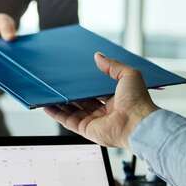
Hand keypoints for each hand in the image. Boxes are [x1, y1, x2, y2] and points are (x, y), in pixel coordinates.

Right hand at [44, 52, 158, 148]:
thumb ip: (112, 65)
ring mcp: (94, 121)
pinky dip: (56, 114)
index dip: (85, 85)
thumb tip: (98, 56)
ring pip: (72, 110)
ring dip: (60, 103)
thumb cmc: (138, 101)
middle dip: (71, 93)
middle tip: (59, 83)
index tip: (75, 77)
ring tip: (49, 93)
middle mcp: (105, 111)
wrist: (137, 124)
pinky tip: (47, 105)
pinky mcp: (86, 129)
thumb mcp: (128, 74)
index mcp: (115, 99)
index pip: (96, 92)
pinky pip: (68, 121)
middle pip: (82, 101)